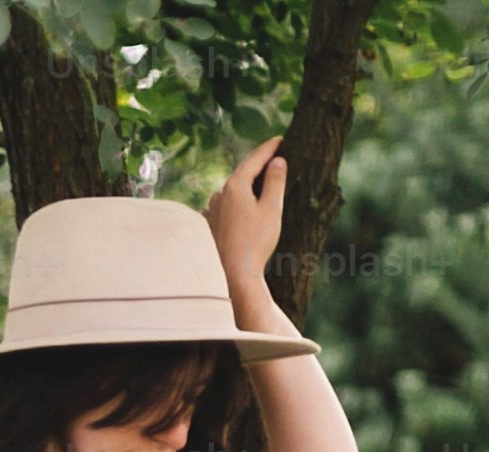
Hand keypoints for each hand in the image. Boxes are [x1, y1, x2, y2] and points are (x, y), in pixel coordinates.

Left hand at [205, 135, 286, 296]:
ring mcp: (210, 211)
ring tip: (259, 182)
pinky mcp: (207, 226)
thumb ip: (275, 182)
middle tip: (273, 156)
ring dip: (244, 185)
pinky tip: (242, 209)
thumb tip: (277, 161)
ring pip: (230, 192)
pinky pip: (223, 208)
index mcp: (234, 186)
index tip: (280, 139)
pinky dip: (234, 203)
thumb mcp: (271, 209)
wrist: (232, 275)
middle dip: (257, 165)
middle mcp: (218, 195)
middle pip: (240, 174)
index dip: (269, 148)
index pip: (254, 158)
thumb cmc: (255, 243)